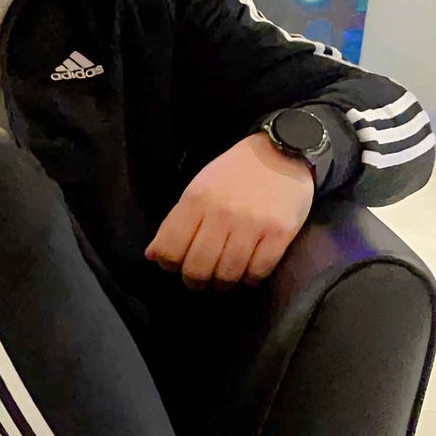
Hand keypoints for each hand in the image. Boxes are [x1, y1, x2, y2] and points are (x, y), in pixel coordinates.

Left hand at [145, 132, 313, 289]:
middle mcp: (221, 213)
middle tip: (199, 280)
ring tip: (223, 278)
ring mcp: (252, 224)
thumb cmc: (235, 172)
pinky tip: (248, 271)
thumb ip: (176, 221)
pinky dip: (250, 278)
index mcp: (196, 200)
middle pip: (198, 267)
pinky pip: (258, 271)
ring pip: (227, 274)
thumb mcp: (199, 187)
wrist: (282, 151)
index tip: (176, 265)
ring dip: (222, 283)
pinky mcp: (279, 233)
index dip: (169, 265)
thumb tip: (153, 255)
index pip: (170, 248)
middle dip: (194, 281)